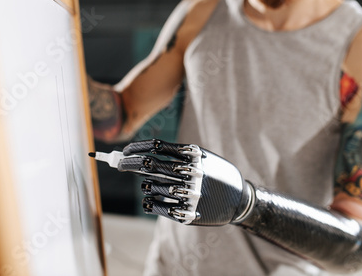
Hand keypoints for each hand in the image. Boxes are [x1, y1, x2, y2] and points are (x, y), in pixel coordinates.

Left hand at [119, 139, 252, 224]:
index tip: (126, 150)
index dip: (137, 148)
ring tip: (147, 183)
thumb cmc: (217, 176)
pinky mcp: (187, 214)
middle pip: (150, 165)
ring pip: (151, 186)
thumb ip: (181, 156)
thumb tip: (145, 156)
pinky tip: (149, 199)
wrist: (240, 201)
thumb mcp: (205, 158)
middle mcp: (191, 174)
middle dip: (129, 163)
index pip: (157, 147)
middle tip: (120, 164)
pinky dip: (149, 201)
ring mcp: (189, 195)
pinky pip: (158, 206)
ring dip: (144, 184)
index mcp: (195, 156)